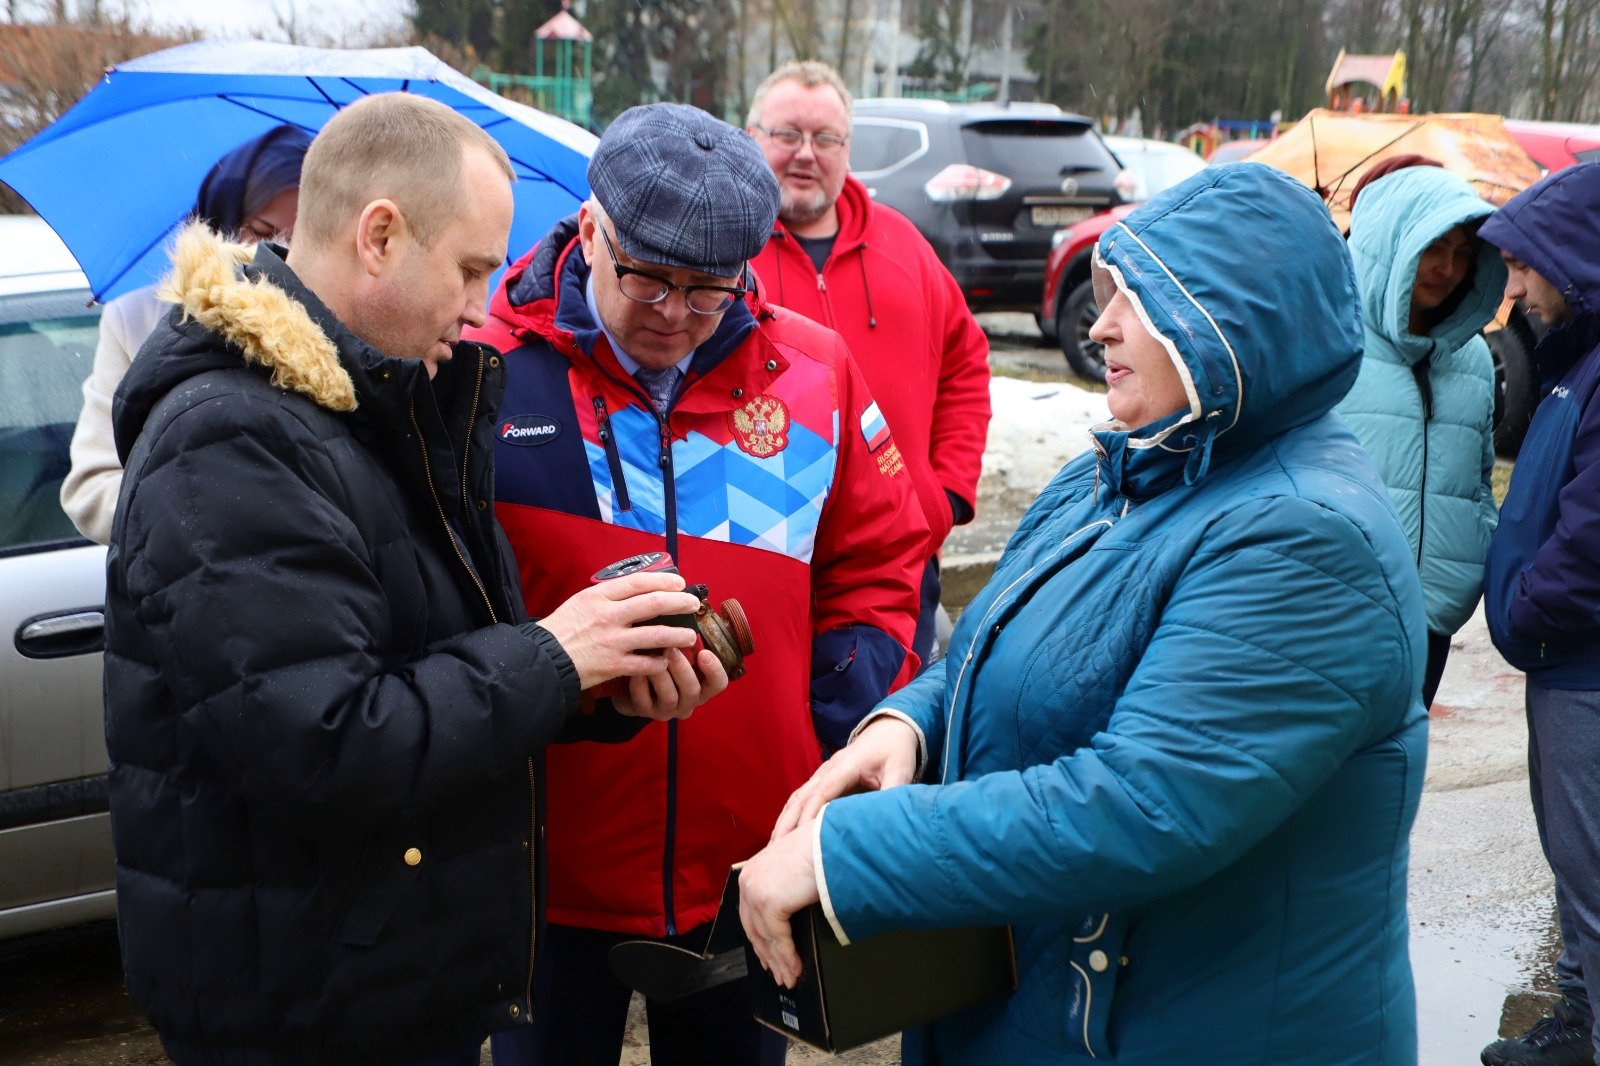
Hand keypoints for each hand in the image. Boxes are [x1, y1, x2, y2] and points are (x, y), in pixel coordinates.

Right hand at [535, 572, 702, 689]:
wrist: (543, 659)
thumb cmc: (562, 629)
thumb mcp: (581, 602)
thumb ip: (608, 597)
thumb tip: (638, 592)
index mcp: (599, 596)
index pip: (639, 582)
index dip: (664, 581)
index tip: (680, 584)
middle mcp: (608, 615)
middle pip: (654, 604)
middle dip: (679, 603)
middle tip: (692, 605)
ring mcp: (613, 641)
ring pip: (657, 635)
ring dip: (678, 635)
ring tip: (690, 636)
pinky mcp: (614, 665)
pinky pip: (646, 663)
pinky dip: (660, 663)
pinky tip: (666, 661)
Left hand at [612, 647, 729, 720]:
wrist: (630, 685)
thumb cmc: (659, 660)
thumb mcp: (678, 652)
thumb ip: (686, 641)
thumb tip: (689, 606)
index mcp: (701, 686)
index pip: (718, 683)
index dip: (715, 670)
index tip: (705, 652)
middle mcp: (687, 701)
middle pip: (693, 690)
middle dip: (683, 669)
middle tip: (671, 649)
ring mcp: (666, 709)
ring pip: (670, 697)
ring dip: (661, 675)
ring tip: (651, 655)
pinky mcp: (644, 712)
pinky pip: (644, 702)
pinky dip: (640, 685)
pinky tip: (635, 670)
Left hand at [739, 824, 819, 988]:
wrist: (830, 843)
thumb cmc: (821, 851)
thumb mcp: (794, 871)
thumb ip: (785, 889)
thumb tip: (790, 916)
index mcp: (752, 872)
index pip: (751, 915)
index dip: (760, 940)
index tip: (768, 959)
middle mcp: (749, 881)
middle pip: (755, 929)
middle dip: (769, 956)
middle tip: (779, 976)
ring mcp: (756, 892)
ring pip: (766, 938)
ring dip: (780, 962)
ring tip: (790, 978)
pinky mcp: (769, 903)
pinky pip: (778, 939)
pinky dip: (788, 957)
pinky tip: (796, 968)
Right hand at [771, 716, 918, 839]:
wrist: (888, 728)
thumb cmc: (895, 750)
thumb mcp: (901, 769)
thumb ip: (895, 791)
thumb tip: (891, 819)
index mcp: (846, 766)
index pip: (823, 792)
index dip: (810, 814)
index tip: (800, 839)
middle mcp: (828, 769)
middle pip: (801, 797)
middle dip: (787, 823)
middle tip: (774, 852)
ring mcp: (823, 772)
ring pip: (796, 798)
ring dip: (784, 821)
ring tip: (772, 848)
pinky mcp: (823, 778)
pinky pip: (801, 797)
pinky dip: (789, 815)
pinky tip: (783, 832)